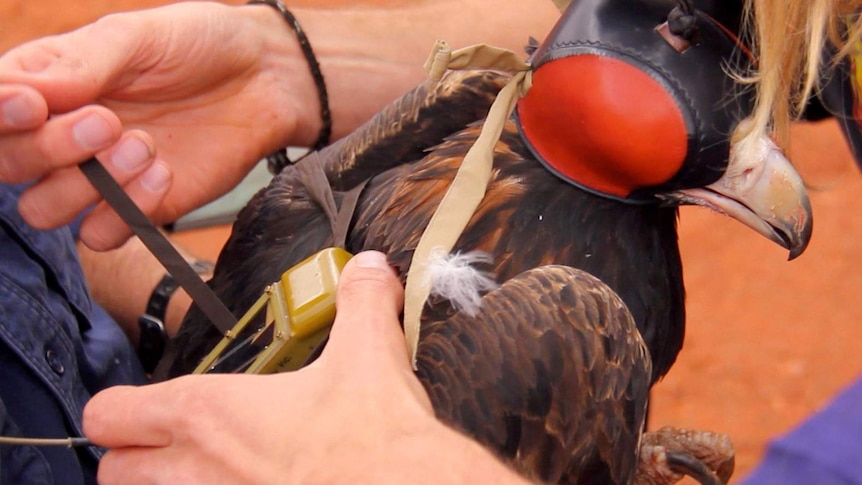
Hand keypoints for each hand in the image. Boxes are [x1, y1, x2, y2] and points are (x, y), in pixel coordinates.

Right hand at [0, 2, 318, 248]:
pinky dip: (127, 211)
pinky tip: (164, 172)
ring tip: (145, 145)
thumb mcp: (139, 36)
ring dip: (88, 184)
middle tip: (108, 121)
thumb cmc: (200, 44)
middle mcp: (62, 132)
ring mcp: (98, 175)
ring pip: (43, 209)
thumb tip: (21, 91)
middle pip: (9, 166)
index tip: (32, 106)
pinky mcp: (138, 207)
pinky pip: (101, 234)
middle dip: (50, 148)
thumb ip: (80, 63)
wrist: (263, 80)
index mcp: (48, 83)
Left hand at [83, 251, 527, 483]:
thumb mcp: (370, 353)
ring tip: (209, 468)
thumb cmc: (377, 442)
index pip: (111, 414)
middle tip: (172, 443)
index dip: (121, 410)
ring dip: (166, 484)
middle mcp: (198, 472)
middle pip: (112, 470)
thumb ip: (361, 300)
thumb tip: (369, 267)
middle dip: (135, 455)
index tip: (144, 409)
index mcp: (210, 416)